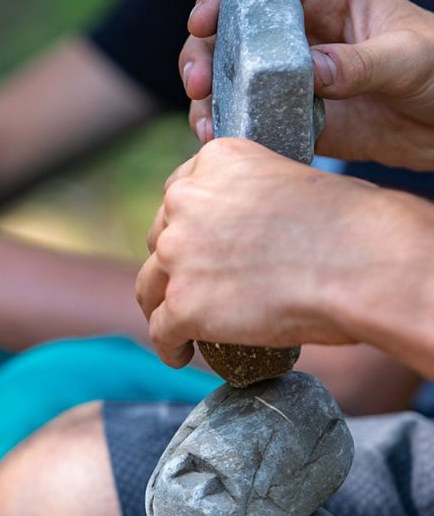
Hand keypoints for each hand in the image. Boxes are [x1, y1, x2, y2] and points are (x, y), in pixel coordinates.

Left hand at [136, 137, 399, 367]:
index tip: (194, 245)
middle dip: (174, 262)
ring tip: (175, 323)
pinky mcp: (183, 303)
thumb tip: (244, 229)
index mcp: (214, 161)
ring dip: (161, 303)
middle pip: (160, 238)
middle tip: (193, 285)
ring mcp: (178, 252)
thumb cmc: (351, 226)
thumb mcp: (290, 179)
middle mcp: (185, 201)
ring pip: (150, 284)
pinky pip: (160, 330)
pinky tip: (180, 353)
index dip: (185, 224)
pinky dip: (169, 345)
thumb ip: (250, 195)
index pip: (178, 194)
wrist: (364, 265)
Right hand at [179, 0, 433, 169]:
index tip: (200, 22)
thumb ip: (363, 62)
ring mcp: (283, 76)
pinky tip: (221, 142)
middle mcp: (291, 32)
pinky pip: (243, 118)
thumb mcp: (411, 57)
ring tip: (207, 127)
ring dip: (206, 100)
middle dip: (200, 56)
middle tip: (196, 85)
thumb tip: (310, 70)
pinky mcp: (282, 115)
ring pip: (225, 78)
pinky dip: (226, 130)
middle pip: (223, 32)